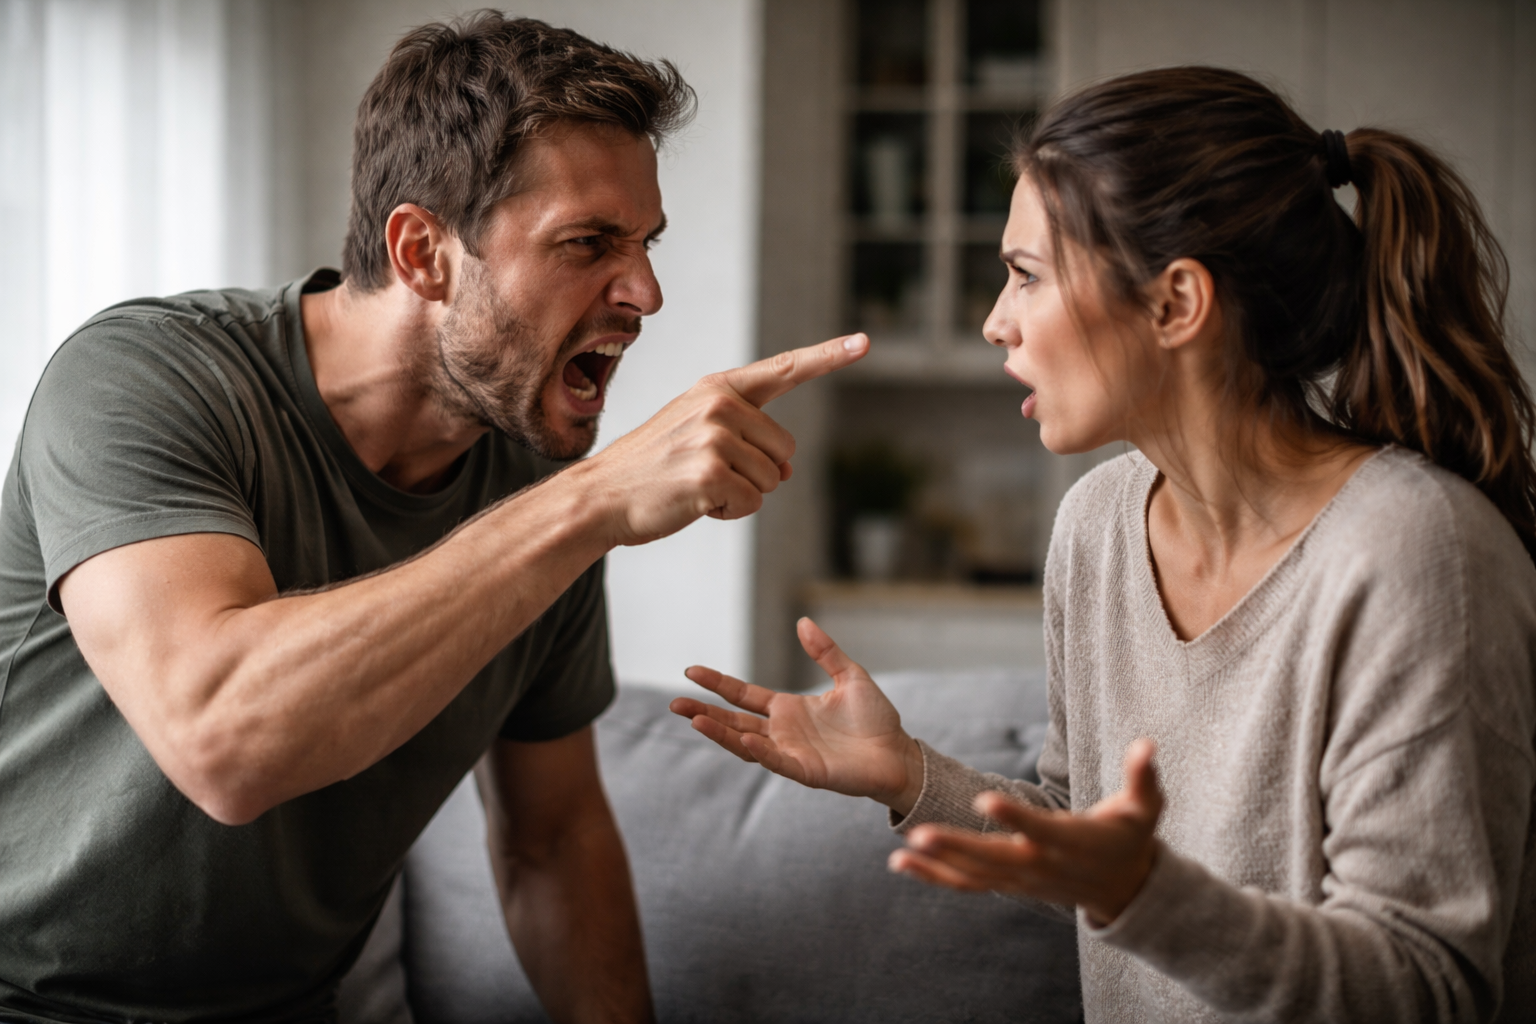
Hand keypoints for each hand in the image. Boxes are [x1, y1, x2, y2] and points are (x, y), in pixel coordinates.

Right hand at [580, 334, 867, 546]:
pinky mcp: (710, 473)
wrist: (600, 496)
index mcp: (717, 388)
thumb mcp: (696, 434)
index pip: (784, 369)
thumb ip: (745, 437)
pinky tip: (695, 504)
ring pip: (770, 481)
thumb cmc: (652, 469)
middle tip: (707, 474)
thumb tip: (787, 468)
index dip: (828, 355)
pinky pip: (751, 504)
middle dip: (757, 473)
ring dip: (740, 495)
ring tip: (695, 487)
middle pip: (785, 450)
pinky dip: (729, 513)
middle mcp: (719, 404)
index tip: (863, 342)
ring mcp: (714, 437)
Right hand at [669, 617, 924, 811]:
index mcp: (789, 710)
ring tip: (694, 720)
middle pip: (734, 721)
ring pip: (746, 744)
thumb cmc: (875, 719)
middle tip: (674, 704)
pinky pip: (778, 761)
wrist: (898, 752)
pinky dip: (760, 751)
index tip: (691, 672)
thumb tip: (802, 622)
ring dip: (721, 733)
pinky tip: (743, 739)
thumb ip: (825, 652)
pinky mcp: (807, 771)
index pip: (743, 695)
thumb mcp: (850, 676)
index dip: (718, 684)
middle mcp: (783, 732)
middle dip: (704, 713)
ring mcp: (791, 753)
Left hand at [888, 739, 1163, 925]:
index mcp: (1072, 840)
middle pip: (995, 857)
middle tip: (920, 834)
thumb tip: (1147, 745)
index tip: (985, 799)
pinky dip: (937, 877)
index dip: (1014, 816)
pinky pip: (969, 884)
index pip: (1039, 828)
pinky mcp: (1011, 885)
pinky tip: (902, 863)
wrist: (1126, 889)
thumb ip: (1143, 776)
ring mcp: (1023, 879)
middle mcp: (1042, 863)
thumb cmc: (1131, 837)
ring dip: (938, 865)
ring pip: (976, 876)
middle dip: (957, 847)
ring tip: (901, 853)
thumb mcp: (1147, 807)